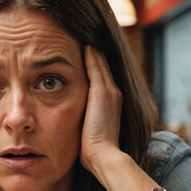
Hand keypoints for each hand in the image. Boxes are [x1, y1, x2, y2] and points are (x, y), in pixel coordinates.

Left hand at [80, 46, 122, 175]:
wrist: (104, 157)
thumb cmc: (94, 151)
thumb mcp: (89, 131)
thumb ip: (84, 120)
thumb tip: (75, 121)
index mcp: (111, 102)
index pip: (101, 76)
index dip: (93, 64)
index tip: (83, 52)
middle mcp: (114, 93)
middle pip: (102, 65)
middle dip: (93, 52)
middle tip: (81, 36)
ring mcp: (110, 91)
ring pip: (99, 63)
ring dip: (91, 49)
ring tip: (81, 34)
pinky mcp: (102, 92)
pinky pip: (95, 67)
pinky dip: (90, 55)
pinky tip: (83, 44)